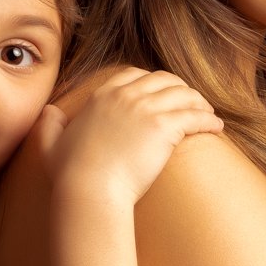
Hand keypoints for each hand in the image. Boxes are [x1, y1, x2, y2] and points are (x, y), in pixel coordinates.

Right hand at [37, 68, 222, 206]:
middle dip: (181, 89)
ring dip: (199, 102)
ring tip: (208, 114)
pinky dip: (209, 120)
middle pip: (164, 80)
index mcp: (102, 95)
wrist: (89, 191)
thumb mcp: (49, 144)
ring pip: (184, 94)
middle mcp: (125, 96)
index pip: (134, 75)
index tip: (164, 93)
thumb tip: (49, 112)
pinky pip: (195, 116)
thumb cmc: (70, 175)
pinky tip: (217, 128)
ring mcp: (146, 109)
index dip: (153, 82)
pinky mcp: (164, 127)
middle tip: (192, 103)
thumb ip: (49, 124)